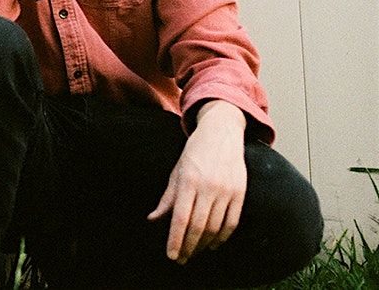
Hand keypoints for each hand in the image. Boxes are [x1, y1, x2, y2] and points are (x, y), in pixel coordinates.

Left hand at [147, 100, 246, 263]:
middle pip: (198, 227)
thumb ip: (167, 198)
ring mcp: (226, 191)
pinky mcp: (240, 193)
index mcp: (188, 181)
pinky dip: (222, 237)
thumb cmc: (194, 153)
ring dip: (204, 244)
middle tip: (182, 258)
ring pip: (215, 227)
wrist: (221, 134)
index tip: (171, 255)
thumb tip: (153, 219)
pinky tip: (213, 244)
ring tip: (194, 252)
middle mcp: (208, 187)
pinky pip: (232, 222)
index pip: (180, 218)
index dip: (175, 240)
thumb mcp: (176, 172)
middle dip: (188, 246)